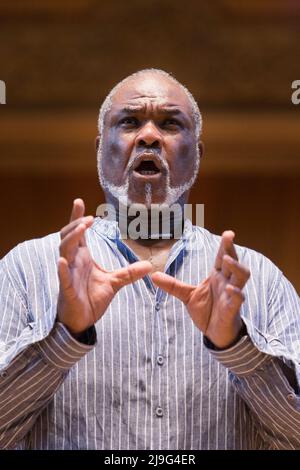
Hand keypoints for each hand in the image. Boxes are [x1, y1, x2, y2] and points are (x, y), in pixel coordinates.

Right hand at [57, 199, 151, 334]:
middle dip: (76, 225)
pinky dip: (62, 269)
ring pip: (64, 252)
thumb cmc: (91, 298)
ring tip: (82, 228)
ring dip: (72, 239)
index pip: (78, 233)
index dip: (77, 217)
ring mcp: (68, 275)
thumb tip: (149, 265)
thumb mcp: (114, 283)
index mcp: (82, 257)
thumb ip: (129, 273)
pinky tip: (63, 261)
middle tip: (89, 218)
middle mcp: (73, 262)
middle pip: (68, 237)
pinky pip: (63, 278)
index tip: (79, 201)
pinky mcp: (67, 290)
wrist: (81, 320)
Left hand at [151, 231, 249, 348]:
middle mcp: (226, 282)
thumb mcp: (187, 296)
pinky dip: (235, 293)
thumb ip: (173, 285)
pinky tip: (230, 288)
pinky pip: (238, 299)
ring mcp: (231, 295)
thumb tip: (153, 275)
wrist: (216, 333)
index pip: (222, 257)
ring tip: (226, 260)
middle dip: (232, 250)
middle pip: (234, 262)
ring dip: (236, 267)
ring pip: (241, 277)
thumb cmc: (208, 311)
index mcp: (217, 276)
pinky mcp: (232, 309)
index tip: (227, 233)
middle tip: (228, 237)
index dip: (225, 245)